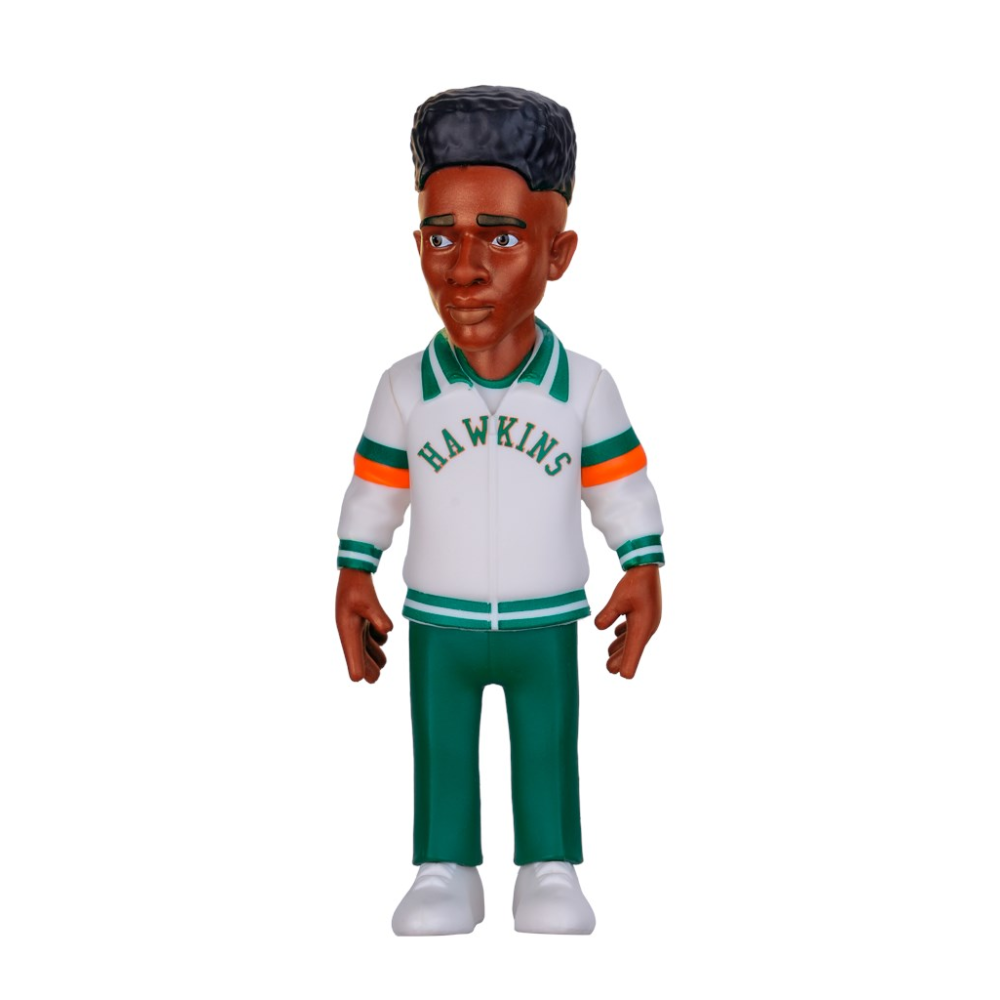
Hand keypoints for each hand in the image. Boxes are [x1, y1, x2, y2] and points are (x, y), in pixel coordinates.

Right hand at [336, 568, 392, 683]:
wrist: (355, 571)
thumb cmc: (358, 586)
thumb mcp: (369, 601)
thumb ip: (378, 617)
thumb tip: (387, 632)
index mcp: (348, 630)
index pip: (352, 656)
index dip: (357, 667)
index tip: (360, 679)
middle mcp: (350, 631)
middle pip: (360, 657)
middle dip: (368, 667)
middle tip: (376, 678)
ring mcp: (357, 627)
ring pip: (368, 649)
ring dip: (375, 655)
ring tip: (382, 662)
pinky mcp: (364, 621)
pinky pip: (374, 637)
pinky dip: (378, 639)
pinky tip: (380, 634)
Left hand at [593, 565, 661, 679]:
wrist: (647, 567)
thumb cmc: (634, 582)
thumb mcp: (618, 599)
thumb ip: (608, 615)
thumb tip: (599, 628)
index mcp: (643, 626)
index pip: (634, 652)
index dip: (628, 665)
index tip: (622, 676)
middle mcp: (648, 627)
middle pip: (633, 648)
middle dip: (622, 659)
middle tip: (608, 669)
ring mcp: (647, 620)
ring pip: (633, 639)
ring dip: (622, 647)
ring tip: (609, 655)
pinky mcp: (645, 614)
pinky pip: (634, 629)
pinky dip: (624, 635)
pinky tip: (616, 636)